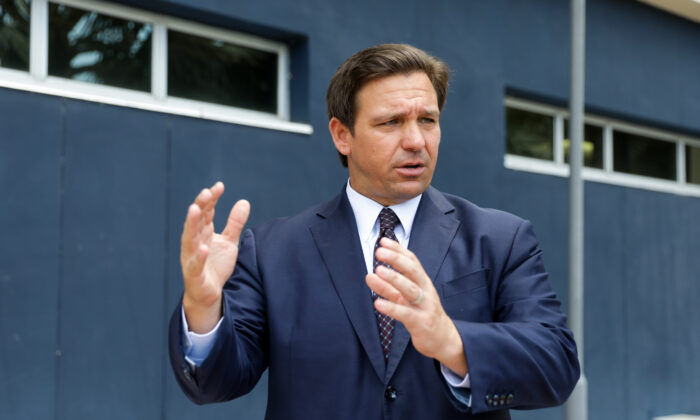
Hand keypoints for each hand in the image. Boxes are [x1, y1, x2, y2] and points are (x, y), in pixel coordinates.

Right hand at [180, 182, 249, 332]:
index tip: (219, 186)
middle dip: (200, 206)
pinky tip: (203, 248)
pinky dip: (198, 256)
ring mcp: (192, 257)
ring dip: (191, 223)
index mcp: (202, 232)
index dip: (211, 199)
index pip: (205, 211)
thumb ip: (234, 223)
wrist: (209, 294)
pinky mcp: (194, 274)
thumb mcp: (229, 242)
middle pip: (195, 220)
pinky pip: (195, 264)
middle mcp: (194, 242)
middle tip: (207, 192)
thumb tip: (244, 201)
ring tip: (195, 209)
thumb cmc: (215, 265)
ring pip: (189, 238)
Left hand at [366, 237, 466, 376]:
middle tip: (380, 251)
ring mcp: (424, 306)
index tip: (384, 241)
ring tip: (377, 271)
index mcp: (423, 282)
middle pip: (413, 270)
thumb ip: (389, 287)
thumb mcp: (406, 299)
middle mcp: (426, 291)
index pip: (412, 261)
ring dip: (393, 279)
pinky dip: (391, 308)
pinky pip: (405, 313)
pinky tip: (378, 303)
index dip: (398, 250)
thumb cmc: (423, 314)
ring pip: (410, 289)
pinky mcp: (421, 323)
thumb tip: (371, 275)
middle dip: (396, 259)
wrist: (443, 339)